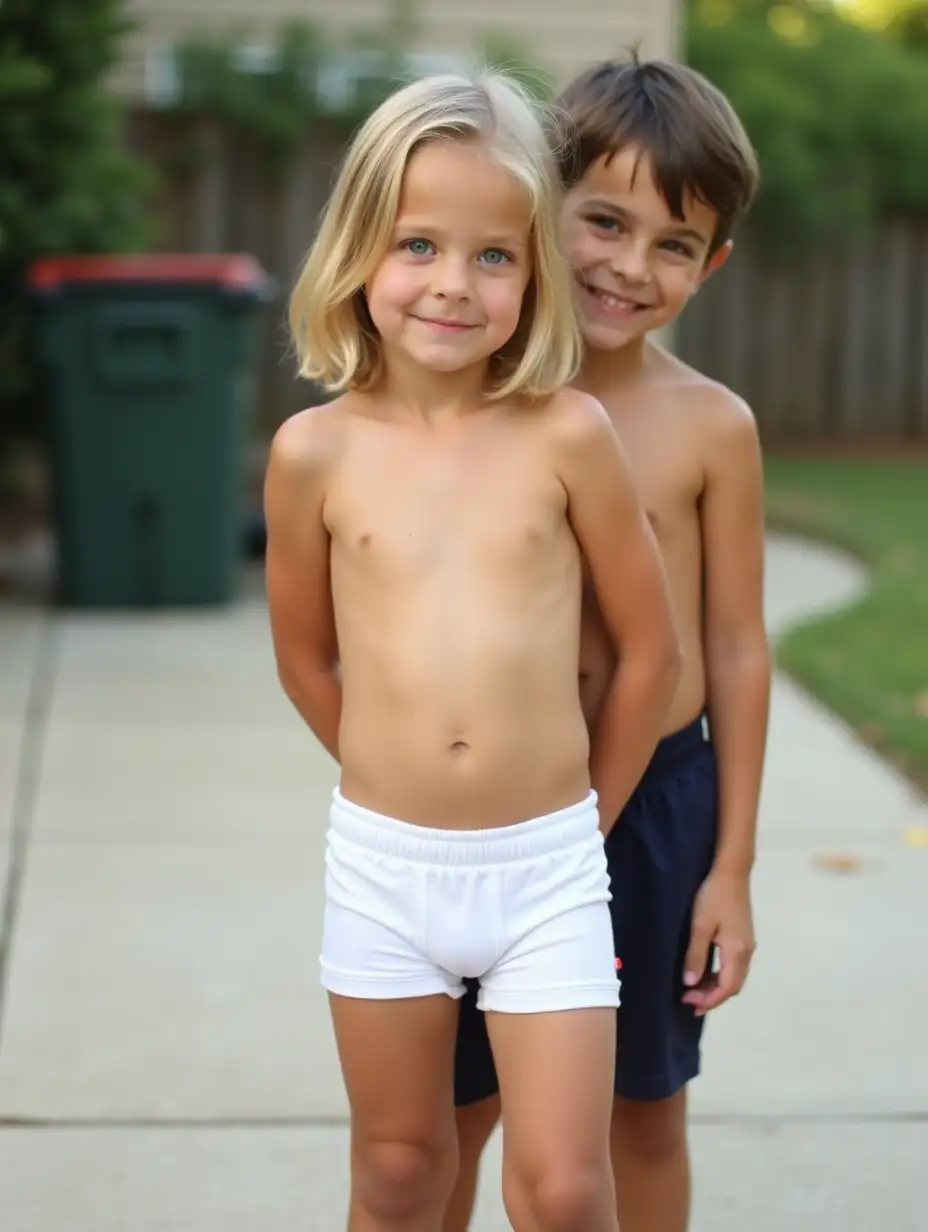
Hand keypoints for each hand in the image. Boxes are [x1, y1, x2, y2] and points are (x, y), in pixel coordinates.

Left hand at [681, 869, 755, 1016]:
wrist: (731, 872)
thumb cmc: (713, 896)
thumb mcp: (700, 926)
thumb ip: (696, 955)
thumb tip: (691, 984)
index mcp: (737, 951)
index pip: (726, 987)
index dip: (710, 1000)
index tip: (690, 1004)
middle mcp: (747, 952)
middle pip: (733, 986)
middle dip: (712, 997)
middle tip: (690, 1000)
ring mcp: (748, 945)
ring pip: (735, 976)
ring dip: (716, 987)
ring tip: (695, 990)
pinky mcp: (744, 937)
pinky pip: (735, 966)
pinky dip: (721, 975)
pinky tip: (706, 972)